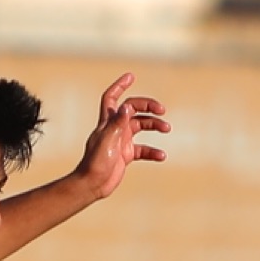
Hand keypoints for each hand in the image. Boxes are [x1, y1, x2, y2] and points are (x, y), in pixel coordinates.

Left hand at [71, 75, 166, 198]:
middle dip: (148, 106)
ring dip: (154, 125)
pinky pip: (143, 149)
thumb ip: (117, 124)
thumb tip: (126, 106)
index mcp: (107, 122)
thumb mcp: (108, 141)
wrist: (93, 184)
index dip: (119, 85)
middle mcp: (114, 128)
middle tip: (162, 110)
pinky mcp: (126, 154)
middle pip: (133, 110)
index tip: (131, 76)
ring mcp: (121, 141)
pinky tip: (161, 155)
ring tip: (167, 129)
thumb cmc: (96, 162)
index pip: (111, 97)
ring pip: (141, 126)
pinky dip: (153, 151)